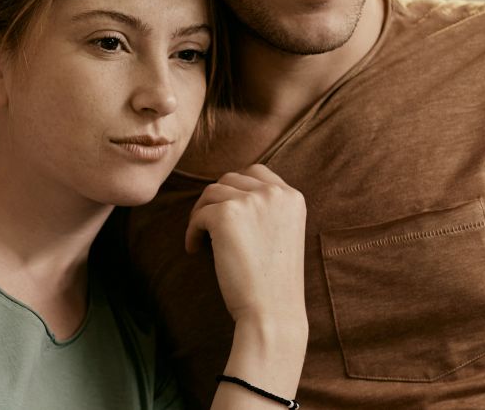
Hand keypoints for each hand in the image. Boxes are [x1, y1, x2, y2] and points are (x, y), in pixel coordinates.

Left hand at [185, 164, 306, 328]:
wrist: (272, 312)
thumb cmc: (274, 282)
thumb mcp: (282, 234)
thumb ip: (266, 210)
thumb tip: (227, 191)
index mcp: (292, 196)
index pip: (256, 173)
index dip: (236, 189)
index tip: (227, 211)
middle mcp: (275, 193)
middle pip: (230, 179)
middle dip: (216, 200)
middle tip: (208, 226)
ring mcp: (251, 201)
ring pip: (211, 193)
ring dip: (201, 214)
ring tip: (201, 239)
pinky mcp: (226, 214)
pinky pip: (198, 215)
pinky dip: (192, 231)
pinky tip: (195, 250)